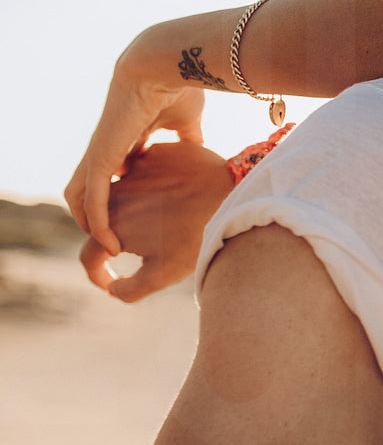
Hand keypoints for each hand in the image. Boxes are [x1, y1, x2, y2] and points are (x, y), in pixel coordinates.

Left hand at [64, 69, 205, 256]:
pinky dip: (98, 223)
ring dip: (92, 223)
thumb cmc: (178, 87)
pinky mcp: (101, 159)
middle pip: (90, 188)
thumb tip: (199, 147)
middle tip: (121, 238)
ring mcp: (101, 153)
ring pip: (81, 197)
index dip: (124, 197)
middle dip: (102, 214)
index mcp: (127, 138)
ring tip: (110, 246)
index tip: (141, 220)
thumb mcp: (187, 120)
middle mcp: (108, 147)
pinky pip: (92, 199)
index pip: (115, 174)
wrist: (164, 67)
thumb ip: (189, 137)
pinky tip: (110, 243)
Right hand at [78, 141, 231, 301]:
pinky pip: (148, 174)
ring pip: (125, 195)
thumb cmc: (196, 238)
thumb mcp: (162, 274)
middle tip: (142, 251)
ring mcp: (135, 170)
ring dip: (134, 212)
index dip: (98, 275)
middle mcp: (114, 194)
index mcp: (110, 225)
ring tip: (163, 225)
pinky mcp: (156, 153)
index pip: (89, 255)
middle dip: (117, 241)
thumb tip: (111, 290)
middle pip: (105, 224)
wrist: (230, 197)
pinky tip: (178, 198)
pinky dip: (156, 187)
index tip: (112, 283)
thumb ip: (129, 289)